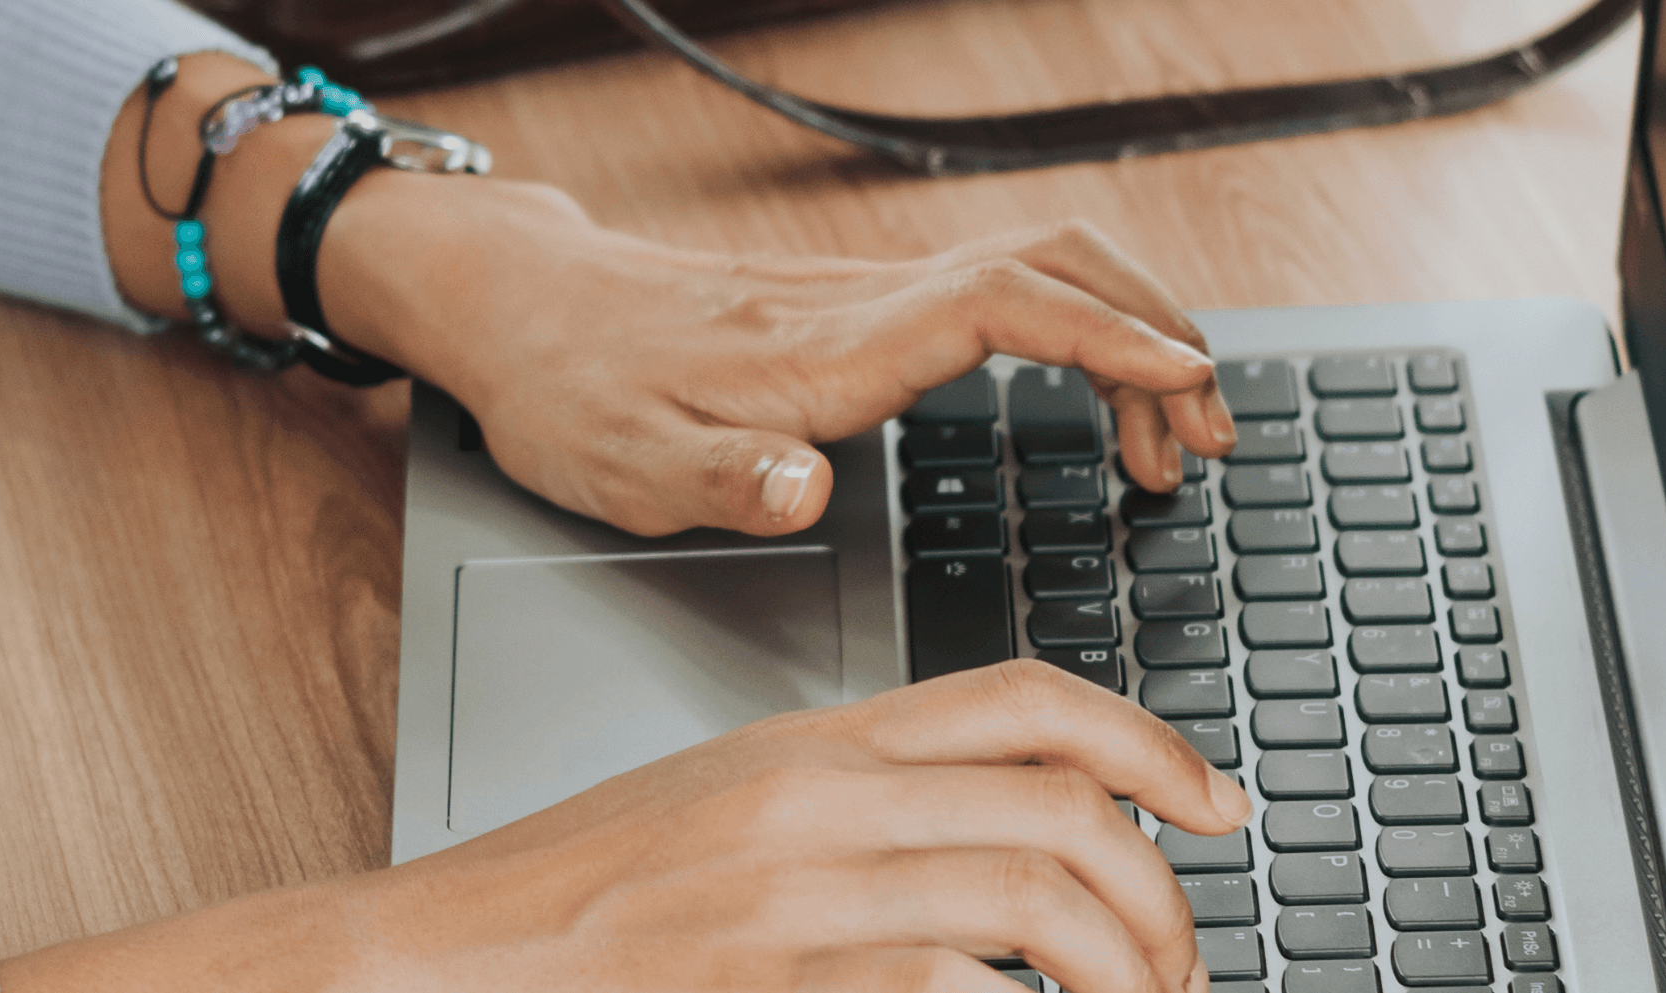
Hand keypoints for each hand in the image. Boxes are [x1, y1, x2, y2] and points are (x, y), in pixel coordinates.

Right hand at [0, 659, 1252, 992]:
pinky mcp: (776, 978)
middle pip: (1066, 809)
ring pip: (1042, 904)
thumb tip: (998, 831)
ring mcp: (798, 893)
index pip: (1027, 700)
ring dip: (1127, 975)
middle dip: (1164, 904)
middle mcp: (820, 798)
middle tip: (1182, 972)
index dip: (1154, 746)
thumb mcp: (726, 808)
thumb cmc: (580, 899)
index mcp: (814, 739)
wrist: (446, 959)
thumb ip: (856, 799)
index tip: (1219, 807)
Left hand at [326, 173, 1236, 535]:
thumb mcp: (625, 467)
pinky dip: (1081, 334)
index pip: (1000, 306)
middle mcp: (863, 303)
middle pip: (1052, 267)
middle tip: (1212, 439)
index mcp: (824, 350)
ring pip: (1040, 273)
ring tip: (1178, 438)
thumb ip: (723, 480)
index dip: (1106, 337)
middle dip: (1154, 334)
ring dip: (1129, 333)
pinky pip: (1006, 292)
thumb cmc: (574, 395)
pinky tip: (1092, 396)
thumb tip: (804, 488)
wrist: (524, 311)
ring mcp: (870, 295)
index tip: (1190, 382)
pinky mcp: (865, 305)